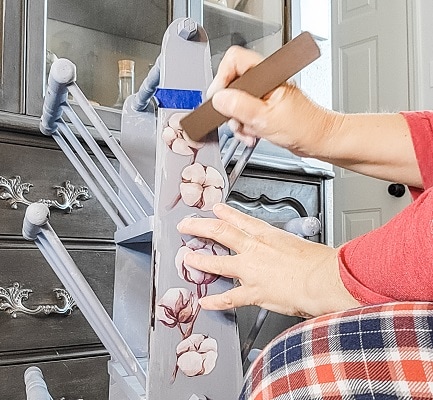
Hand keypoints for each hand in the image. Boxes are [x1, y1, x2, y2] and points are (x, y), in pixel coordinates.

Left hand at [177, 203, 359, 317]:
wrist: (323, 279)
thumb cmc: (319, 262)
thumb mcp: (300, 244)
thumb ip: (286, 247)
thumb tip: (284, 252)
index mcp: (268, 235)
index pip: (240, 220)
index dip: (225, 213)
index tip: (215, 209)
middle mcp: (255, 250)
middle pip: (220, 233)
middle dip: (200, 227)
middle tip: (186, 225)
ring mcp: (251, 271)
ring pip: (217, 263)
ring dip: (200, 260)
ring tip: (188, 259)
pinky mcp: (254, 292)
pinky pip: (229, 298)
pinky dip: (215, 301)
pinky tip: (205, 302)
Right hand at [208, 46, 421, 186]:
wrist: (319, 140)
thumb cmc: (305, 127)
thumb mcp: (266, 118)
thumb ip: (240, 106)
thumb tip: (219, 98)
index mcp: (267, 75)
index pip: (234, 61)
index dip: (222, 79)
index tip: (219, 99)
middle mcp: (265, 82)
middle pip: (232, 85)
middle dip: (230, 108)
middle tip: (236, 120)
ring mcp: (264, 96)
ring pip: (236, 103)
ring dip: (238, 122)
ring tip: (249, 131)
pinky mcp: (264, 109)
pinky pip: (245, 115)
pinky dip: (245, 127)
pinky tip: (253, 135)